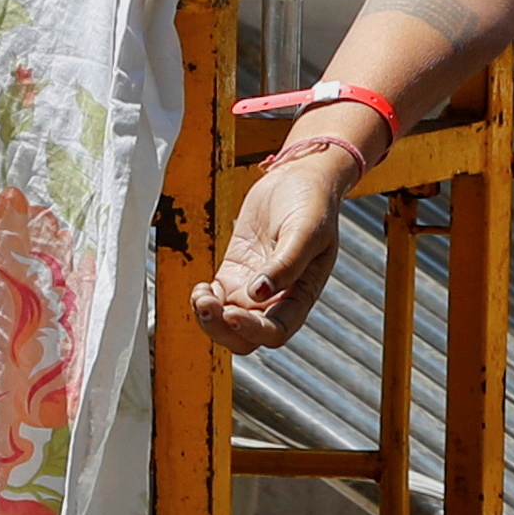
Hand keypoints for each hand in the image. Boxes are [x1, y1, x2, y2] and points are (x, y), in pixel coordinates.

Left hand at [190, 156, 349, 352]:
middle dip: (222, 330)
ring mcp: (253, 288)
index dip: (252, 331)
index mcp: (301, 296)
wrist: (299, 177)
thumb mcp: (306, 230)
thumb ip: (286, 263)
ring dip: (208, 318)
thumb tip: (258, 293)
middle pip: (246, 337)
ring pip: (226, 324)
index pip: (276, 332)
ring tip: (200, 295)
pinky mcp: (235, 273)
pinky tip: (201, 288)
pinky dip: (203, 301)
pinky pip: (215, 301)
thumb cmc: (313, 203)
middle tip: (207, 305)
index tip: (232, 313)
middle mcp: (277, 299)